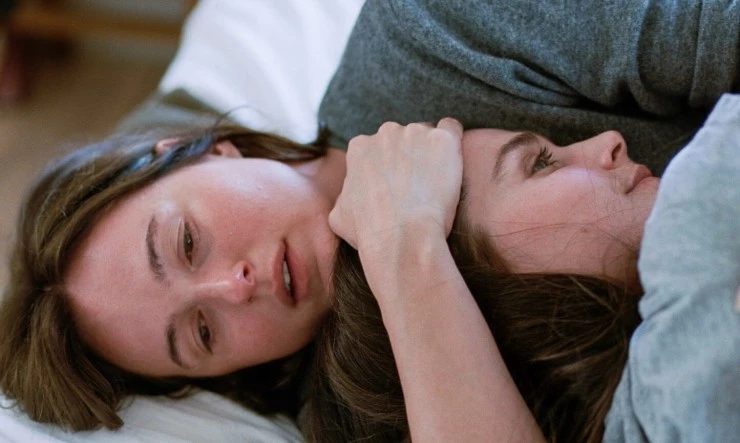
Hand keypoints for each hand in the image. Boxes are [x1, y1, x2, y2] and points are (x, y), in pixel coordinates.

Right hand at [329, 117, 463, 254]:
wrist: (402, 238)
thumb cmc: (370, 232)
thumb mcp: (340, 215)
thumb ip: (346, 195)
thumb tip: (350, 196)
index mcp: (359, 148)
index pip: (377, 147)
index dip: (388, 166)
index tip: (397, 184)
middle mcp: (386, 133)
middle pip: (403, 138)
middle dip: (410, 157)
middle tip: (418, 186)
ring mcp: (416, 133)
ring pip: (427, 135)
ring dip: (431, 154)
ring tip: (437, 184)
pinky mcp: (442, 140)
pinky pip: (451, 128)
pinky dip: (453, 143)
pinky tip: (453, 163)